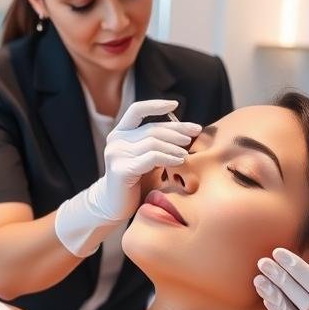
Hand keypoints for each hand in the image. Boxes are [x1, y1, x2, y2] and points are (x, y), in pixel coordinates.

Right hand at [55, 99, 200, 256]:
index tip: (175, 104)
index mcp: (120, 132)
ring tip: (187, 152)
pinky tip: (179, 160)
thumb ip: (157, 142)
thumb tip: (185, 130)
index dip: (156, 105)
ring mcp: (116, 154)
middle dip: (177, 130)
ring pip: (153, 142)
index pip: (137, 110)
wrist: (114, 205)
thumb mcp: (146, 156)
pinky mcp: (121, 169)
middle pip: (152, 128)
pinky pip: (151, 157)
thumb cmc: (135, 180)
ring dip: (174, 146)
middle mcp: (116, 140)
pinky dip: (168, 157)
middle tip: (194, 133)